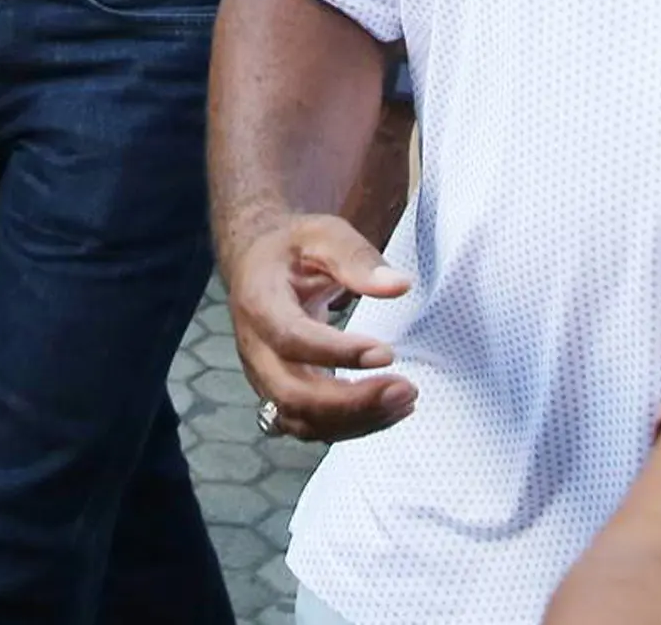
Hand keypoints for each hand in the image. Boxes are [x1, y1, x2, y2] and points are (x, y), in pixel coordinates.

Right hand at [227, 214, 417, 442]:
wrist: (258, 264)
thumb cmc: (293, 248)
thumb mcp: (323, 234)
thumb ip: (358, 259)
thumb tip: (400, 286)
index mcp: (259, 302)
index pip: (292, 338)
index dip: (337, 353)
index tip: (386, 353)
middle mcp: (255, 348)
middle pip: (292, 393)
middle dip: (351, 402)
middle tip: (405, 389)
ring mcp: (264, 376)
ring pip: (301, 419)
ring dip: (355, 420)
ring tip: (405, 401)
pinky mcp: (279, 393)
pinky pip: (309, 426)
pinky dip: (349, 426)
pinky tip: (389, 409)